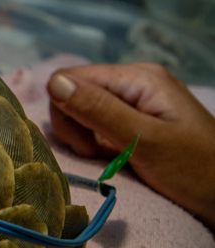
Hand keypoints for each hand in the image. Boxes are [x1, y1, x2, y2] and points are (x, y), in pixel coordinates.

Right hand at [48, 62, 214, 227]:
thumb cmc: (194, 170)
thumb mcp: (144, 141)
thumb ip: (99, 110)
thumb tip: (53, 81)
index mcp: (138, 78)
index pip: (70, 78)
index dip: (67, 113)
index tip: (89, 147)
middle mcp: (134, 82)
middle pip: (74, 93)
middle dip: (76, 129)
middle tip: (99, 156)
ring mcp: (136, 101)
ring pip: (82, 111)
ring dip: (85, 139)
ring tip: (111, 159)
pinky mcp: (135, 120)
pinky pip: (98, 124)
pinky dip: (98, 144)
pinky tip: (116, 159)